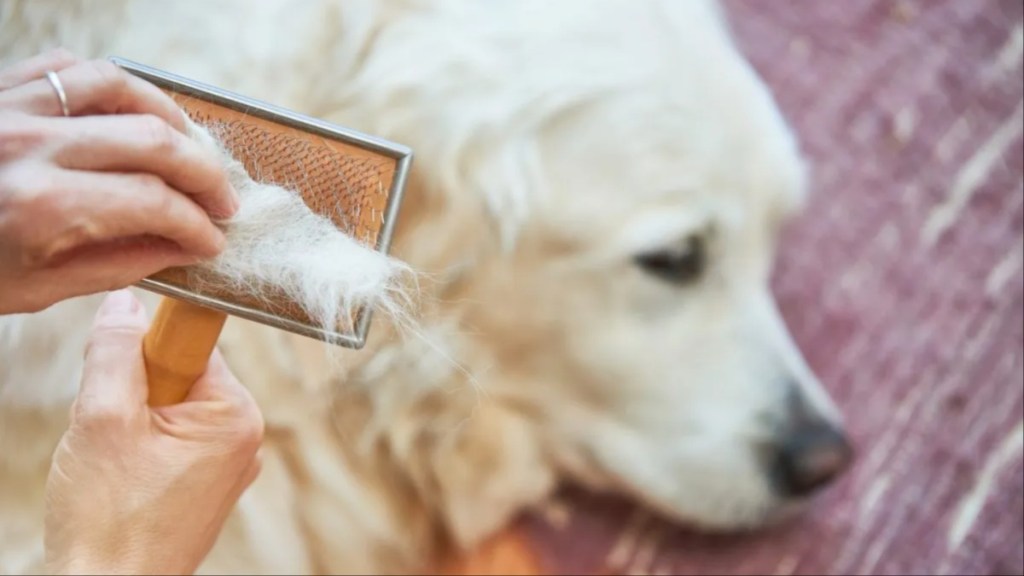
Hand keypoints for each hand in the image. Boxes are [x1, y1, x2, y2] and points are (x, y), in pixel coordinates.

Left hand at [0, 49, 239, 313]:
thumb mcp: (34, 288)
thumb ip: (116, 265)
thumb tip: (180, 250)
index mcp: (42, 206)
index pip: (154, 205)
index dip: (197, 225)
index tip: (213, 241)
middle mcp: (33, 146)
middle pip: (154, 141)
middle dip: (204, 174)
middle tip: (222, 201)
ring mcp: (14, 107)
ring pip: (122, 88)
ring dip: (171, 118)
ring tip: (190, 149)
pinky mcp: (1, 89)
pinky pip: (73, 68)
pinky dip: (115, 85)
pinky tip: (134, 112)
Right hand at [43, 289, 262, 574]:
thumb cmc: (110, 520)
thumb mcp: (102, 418)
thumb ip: (114, 352)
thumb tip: (124, 303)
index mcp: (235, 414)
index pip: (191, 345)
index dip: (146, 352)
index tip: (122, 375)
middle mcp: (244, 437)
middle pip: (179, 376)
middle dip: (134, 394)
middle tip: (111, 433)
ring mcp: (228, 465)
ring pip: (168, 411)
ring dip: (132, 425)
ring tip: (116, 465)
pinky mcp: (207, 486)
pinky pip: (170, 443)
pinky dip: (139, 451)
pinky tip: (124, 480)